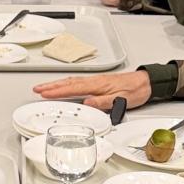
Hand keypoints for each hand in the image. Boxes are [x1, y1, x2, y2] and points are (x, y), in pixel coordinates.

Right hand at [32, 69, 151, 110]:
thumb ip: (102, 101)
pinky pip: (78, 82)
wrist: (146, 82)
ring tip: (44, 88)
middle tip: (37, 89)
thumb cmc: (136, 90)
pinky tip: (63, 86)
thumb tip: (86, 103)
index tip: (45, 93)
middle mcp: (95, 81)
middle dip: (51, 86)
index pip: (73, 88)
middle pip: (68, 83)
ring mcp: (96, 81)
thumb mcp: (121, 99)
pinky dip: (67, 84)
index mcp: (98, 84)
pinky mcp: (98, 83)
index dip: (57, 91)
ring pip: (72, 81)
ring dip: (57, 84)